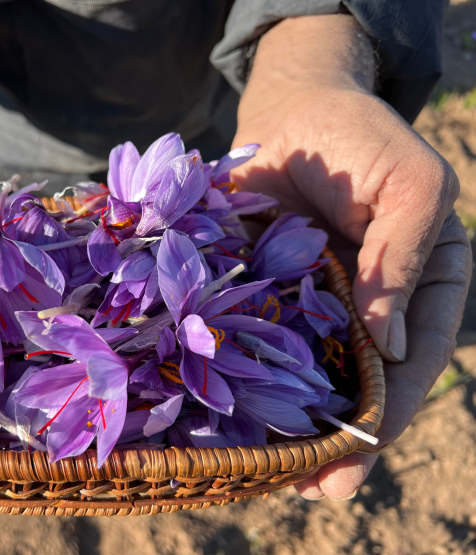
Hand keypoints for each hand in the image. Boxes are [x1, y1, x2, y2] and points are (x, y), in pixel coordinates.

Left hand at [232, 15, 471, 498]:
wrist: (294, 113)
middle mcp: (366, 308)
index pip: (414, 360)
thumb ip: (403, 259)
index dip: (394, 407)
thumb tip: (391, 345)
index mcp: (420, 287)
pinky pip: (254, 340)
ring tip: (269, 474)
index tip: (363, 449)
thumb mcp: (410, 185)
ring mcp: (312, 305)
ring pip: (305, 373)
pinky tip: (228, 412)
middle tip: (314, 489)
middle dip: (340, 436)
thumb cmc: (361, 139)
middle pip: (359, 382)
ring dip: (290, 423)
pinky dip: (244, 375)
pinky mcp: (263, 294)